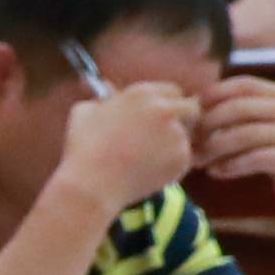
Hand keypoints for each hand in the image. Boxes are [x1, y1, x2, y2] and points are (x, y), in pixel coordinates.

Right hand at [60, 74, 207, 217]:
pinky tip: (149, 172)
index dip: (166, 104)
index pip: (172, 91)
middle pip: (191, 109)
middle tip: (166, 137)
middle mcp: (165, 109)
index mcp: (143, 93)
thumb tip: (108, 92)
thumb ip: (102, 98)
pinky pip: (184, 160)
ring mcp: (176, 134)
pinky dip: (171, 166)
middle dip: (182, 121)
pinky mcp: (182, 158)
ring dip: (174, 145)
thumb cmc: (83, 148)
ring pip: (187, 137)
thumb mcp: (84, 112)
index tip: (158, 117)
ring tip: (148, 160)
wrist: (92, 184)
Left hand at [191, 76, 274, 219]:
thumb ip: (237, 114)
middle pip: (238, 108)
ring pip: (245, 134)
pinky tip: (217, 172)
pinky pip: (256, 158)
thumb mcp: (261, 127)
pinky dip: (231, 165)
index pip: (243, 84)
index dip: (213, 95)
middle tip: (190, 143)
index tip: (192, 114)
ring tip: (198, 161)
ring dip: (215, 149)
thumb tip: (191, 106)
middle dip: (207, 125)